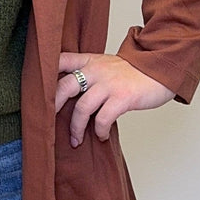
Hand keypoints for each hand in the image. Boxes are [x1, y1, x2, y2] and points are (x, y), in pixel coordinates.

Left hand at [55, 52, 174, 144]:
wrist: (161, 69)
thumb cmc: (133, 72)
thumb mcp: (107, 65)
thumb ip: (89, 74)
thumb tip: (70, 97)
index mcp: (90, 61)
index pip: (60, 59)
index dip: (46, 71)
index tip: (37, 89)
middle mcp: (96, 70)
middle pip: (64, 86)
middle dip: (53, 107)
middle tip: (48, 122)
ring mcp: (108, 84)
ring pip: (82, 108)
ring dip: (76, 128)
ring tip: (76, 140)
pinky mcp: (122, 98)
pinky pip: (103, 119)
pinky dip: (100, 131)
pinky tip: (101, 136)